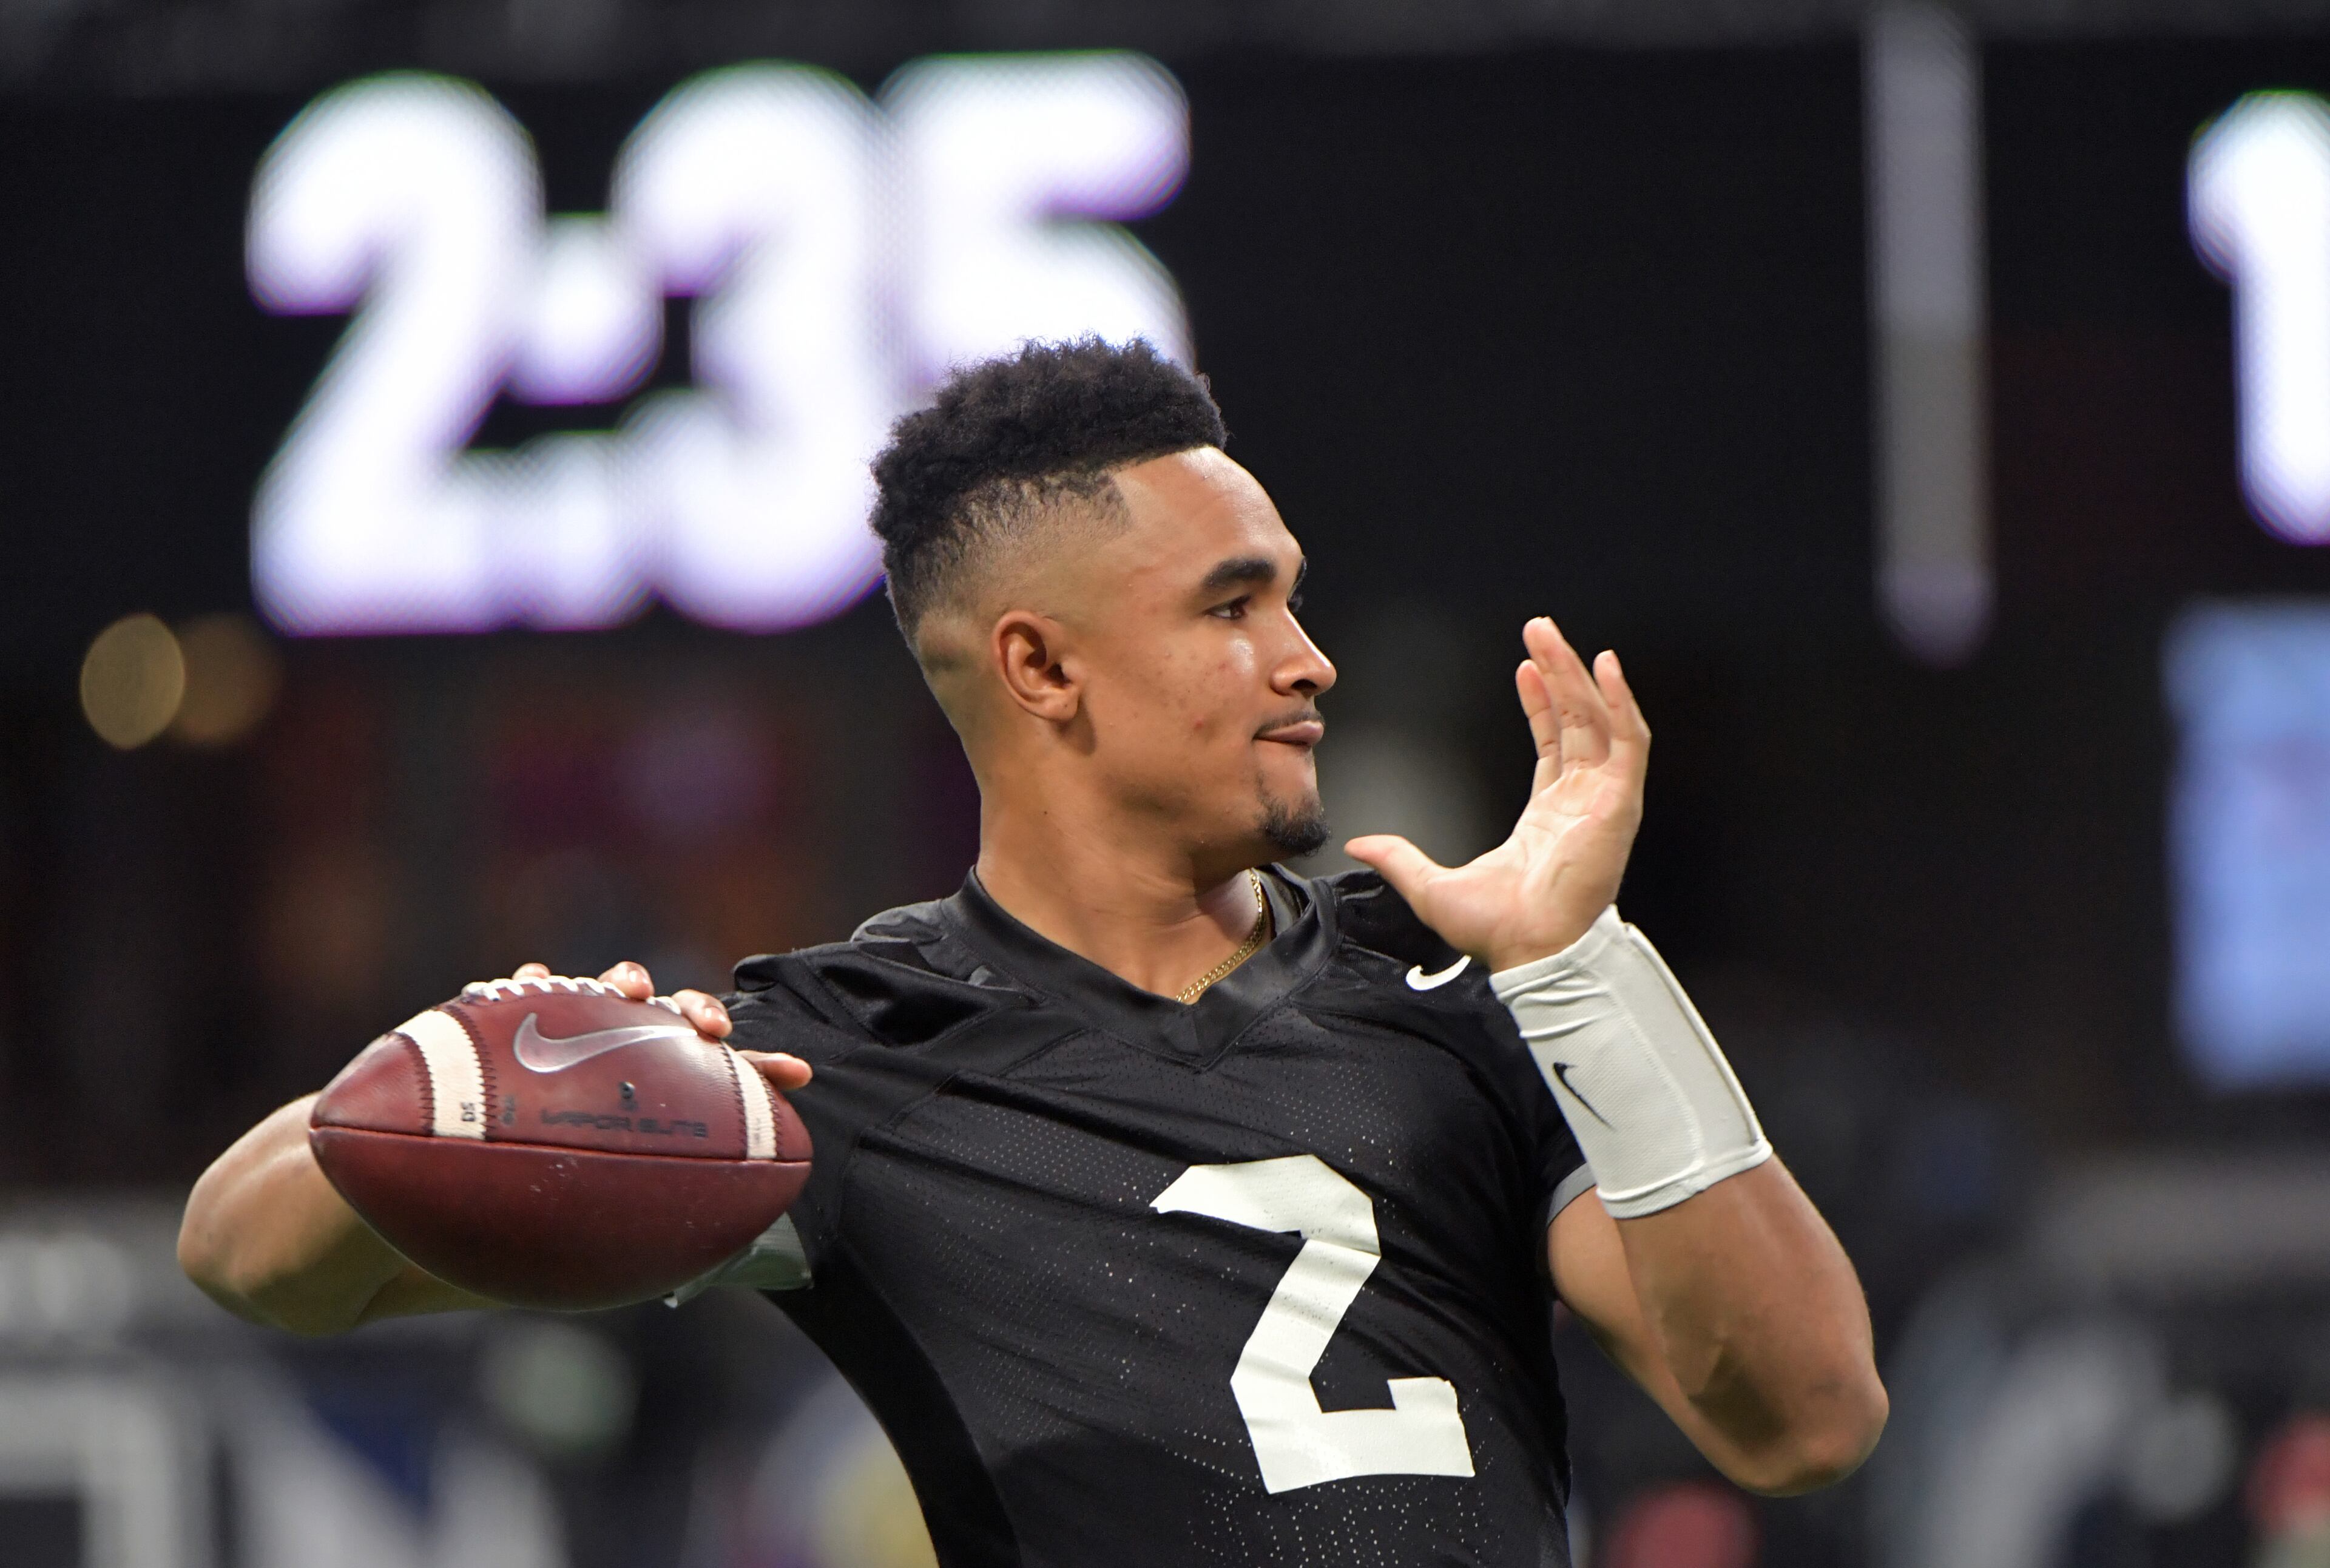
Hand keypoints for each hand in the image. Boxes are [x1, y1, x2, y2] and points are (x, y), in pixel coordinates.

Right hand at [510, 960, 812, 1091]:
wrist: (571, 1150)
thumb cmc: (640, 1119)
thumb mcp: (695, 1107)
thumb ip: (745, 1087)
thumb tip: (805, 1070)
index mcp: (661, 1038)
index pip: (682, 1014)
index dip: (700, 1013)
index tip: (718, 1031)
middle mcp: (616, 1021)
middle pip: (626, 987)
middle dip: (632, 980)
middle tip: (639, 994)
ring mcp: (571, 1020)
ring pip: (574, 988)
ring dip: (577, 983)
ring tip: (588, 993)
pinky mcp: (524, 1026)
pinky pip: (519, 998)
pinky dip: (524, 985)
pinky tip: (527, 984)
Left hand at [1345, 617, 1648, 972]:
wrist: (1528, 951)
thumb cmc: (1495, 930)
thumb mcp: (1431, 885)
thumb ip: (1399, 857)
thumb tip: (1359, 842)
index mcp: (1548, 816)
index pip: (1553, 743)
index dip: (1541, 702)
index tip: (1523, 667)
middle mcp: (1580, 802)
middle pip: (1576, 721)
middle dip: (1560, 672)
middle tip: (1539, 629)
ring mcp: (1603, 801)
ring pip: (1599, 722)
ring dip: (1581, 677)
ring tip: (1558, 637)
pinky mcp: (1619, 803)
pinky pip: (1630, 742)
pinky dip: (1621, 703)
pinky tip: (1604, 668)